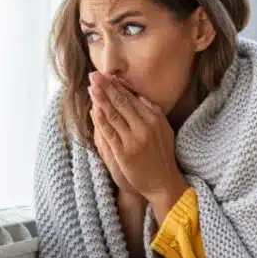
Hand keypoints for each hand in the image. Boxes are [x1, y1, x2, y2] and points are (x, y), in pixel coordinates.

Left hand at [89, 72, 187, 219]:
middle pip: (121, 103)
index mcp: (154, 119)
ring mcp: (133, 140)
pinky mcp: (124, 152)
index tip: (106, 76)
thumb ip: (153, 112)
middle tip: (94, 75)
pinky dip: (100, 120)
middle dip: (106, 87)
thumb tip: (140, 96)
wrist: (163, 182)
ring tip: (91, 87)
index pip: (132, 98)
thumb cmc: (163, 155)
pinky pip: (109, 132)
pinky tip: (93, 110)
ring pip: (114, 115)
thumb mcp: (165, 130)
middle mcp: (144, 127)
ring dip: (101, 100)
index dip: (117, 86)